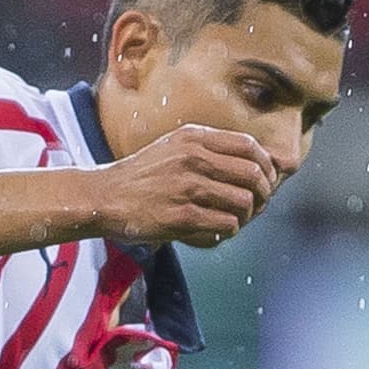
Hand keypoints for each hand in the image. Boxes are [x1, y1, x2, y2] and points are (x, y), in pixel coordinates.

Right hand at [96, 125, 278, 249]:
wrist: (102, 197)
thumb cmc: (140, 177)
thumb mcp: (173, 148)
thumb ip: (207, 150)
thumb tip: (251, 164)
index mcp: (194, 138)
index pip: (249, 147)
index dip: (266, 166)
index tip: (266, 180)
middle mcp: (194, 158)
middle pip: (253, 175)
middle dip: (262, 194)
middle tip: (257, 205)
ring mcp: (187, 187)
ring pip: (243, 202)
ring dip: (246, 216)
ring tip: (236, 220)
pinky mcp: (181, 216)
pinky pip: (225, 224)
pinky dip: (229, 230)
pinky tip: (219, 230)